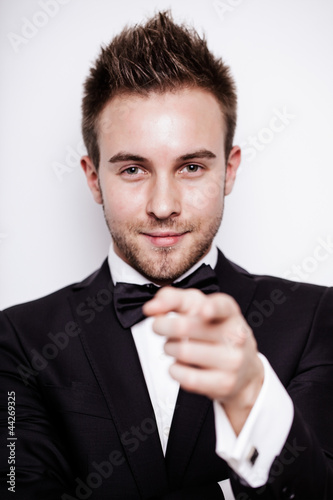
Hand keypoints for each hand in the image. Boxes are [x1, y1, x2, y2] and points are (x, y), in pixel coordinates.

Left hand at [143, 288, 263, 434]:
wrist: (244, 371)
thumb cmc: (215, 332)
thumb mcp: (199, 308)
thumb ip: (173, 300)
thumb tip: (152, 307)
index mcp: (229, 312)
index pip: (221, 306)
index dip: (210, 308)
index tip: (202, 311)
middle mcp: (235, 335)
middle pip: (185, 327)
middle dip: (162, 325)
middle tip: (159, 327)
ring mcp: (232, 360)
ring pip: (183, 352)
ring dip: (169, 348)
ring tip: (174, 347)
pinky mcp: (224, 383)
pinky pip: (187, 378)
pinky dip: (175, 370)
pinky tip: (179, 366)